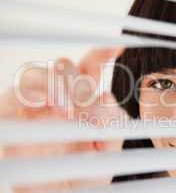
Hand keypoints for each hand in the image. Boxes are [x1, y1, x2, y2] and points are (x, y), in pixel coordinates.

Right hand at [0, 48, 127, 191]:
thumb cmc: (83, 175)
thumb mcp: (109, 150)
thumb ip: (113, 123)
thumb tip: (105, 95)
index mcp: (83, 104)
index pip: (91, 70)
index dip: (101, 54)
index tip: (116, 46)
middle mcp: (58, 99)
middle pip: (65, 66)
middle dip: (78, 79)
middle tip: (86, 105)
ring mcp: (35, 106)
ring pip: (39, 72)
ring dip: (56, 84)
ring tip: (67, 109)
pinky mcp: (13, 116)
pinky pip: (16, 93)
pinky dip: (34, 92)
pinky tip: (50, 105)